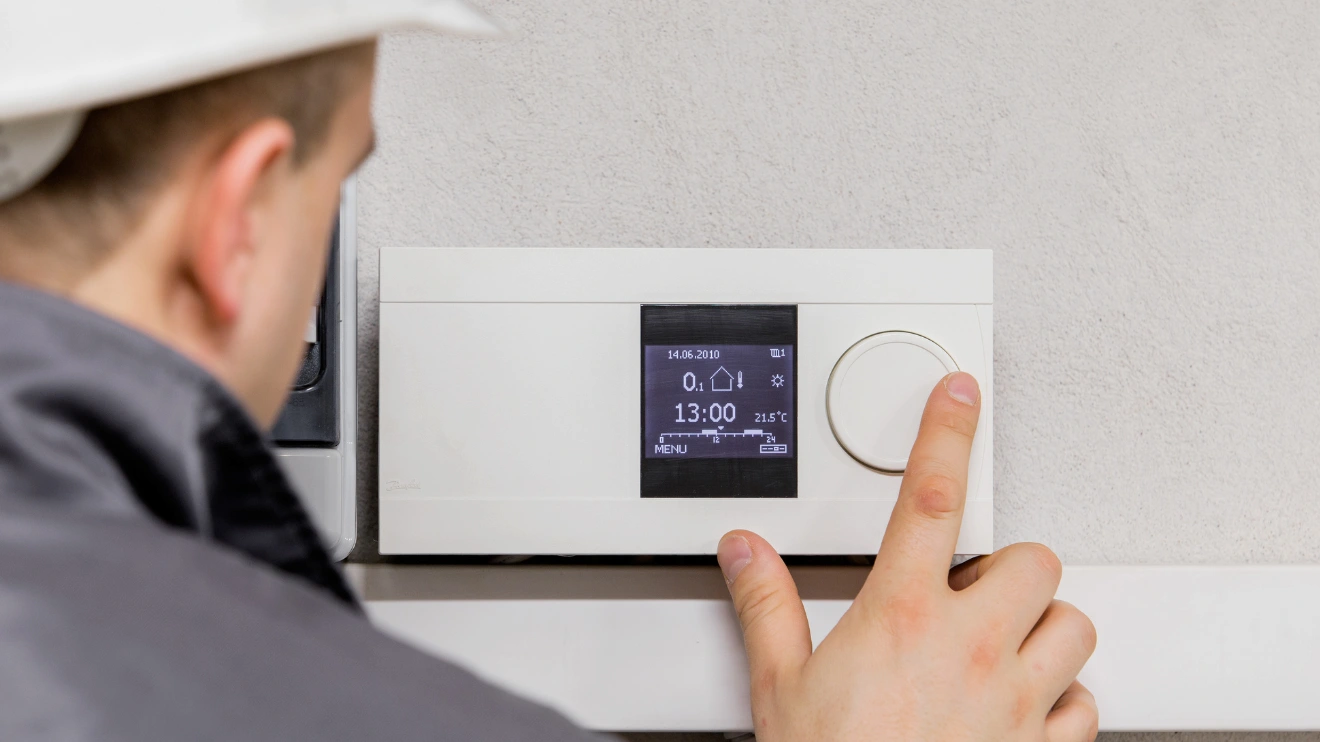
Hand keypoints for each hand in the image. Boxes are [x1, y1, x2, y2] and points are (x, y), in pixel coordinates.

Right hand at [717, 372, 1097, 740]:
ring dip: (1045, 630)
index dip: (946, 434)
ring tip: (1003, 646)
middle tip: (973, 591)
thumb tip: (745, 551)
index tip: (959, 397)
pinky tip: (1026, 709)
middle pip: (1034, 561)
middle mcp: (971, 648)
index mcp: (903, 615)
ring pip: (1075, 627)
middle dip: (1009, 569)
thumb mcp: (779, 686)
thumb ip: (765, 605)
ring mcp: (1017, 702)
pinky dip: (1064, 701)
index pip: (929, 498)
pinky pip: (1087, 706)